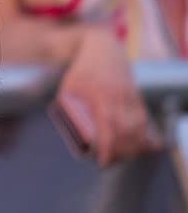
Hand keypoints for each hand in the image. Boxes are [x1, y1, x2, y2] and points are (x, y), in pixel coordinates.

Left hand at [56, 29, 158, 166]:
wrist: (103, 49)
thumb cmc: (80, 71)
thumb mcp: (68, 88)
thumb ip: (68, 109)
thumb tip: (72, 134)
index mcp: (100, 96)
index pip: (108, 126)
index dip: (108, 147)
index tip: (103, 162)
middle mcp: (119, 97)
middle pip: (126, 131)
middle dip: (120, 152)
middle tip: (108, 163)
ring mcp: (130, 97)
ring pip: (138, 127)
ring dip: (133, 146)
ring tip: (121, 157)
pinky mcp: (137, 97)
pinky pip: (144, 120)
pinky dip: (143, 135)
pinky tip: (141, 147)